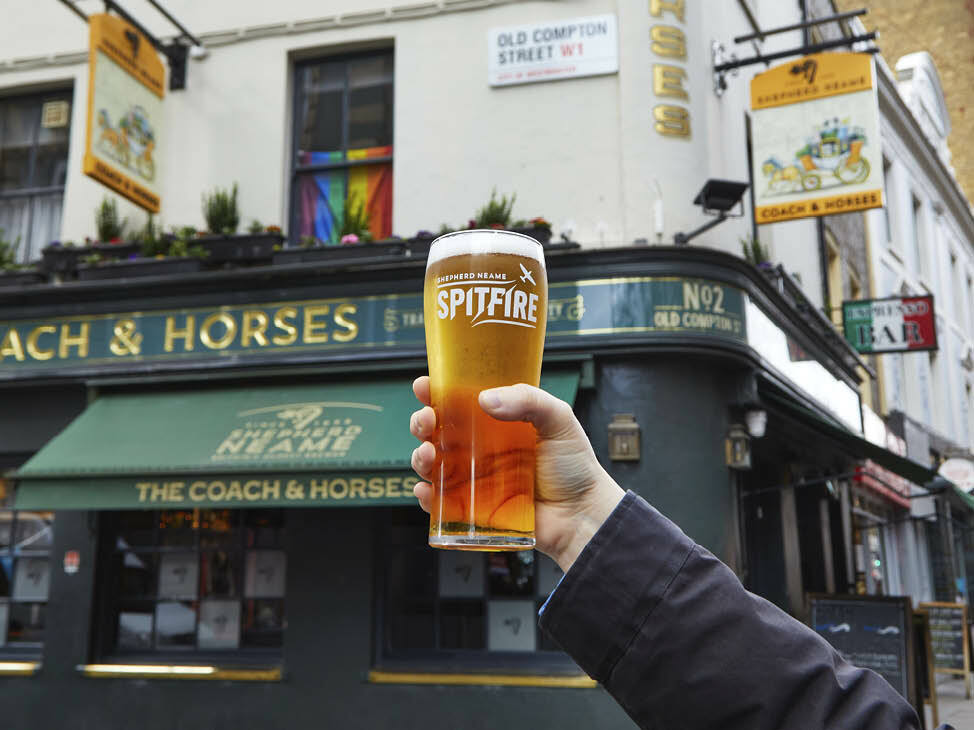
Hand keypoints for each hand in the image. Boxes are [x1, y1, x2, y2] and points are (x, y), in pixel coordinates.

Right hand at [409, 376, 624, 572]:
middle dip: (422, 422)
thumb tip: (485, 399)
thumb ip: (527, 400)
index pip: (459, 401)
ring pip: (433, 465)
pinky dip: (426, 496)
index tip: (424, 386)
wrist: (582, 515)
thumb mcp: (558, 419)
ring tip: (429, 456)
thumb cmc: (574, 467)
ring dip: (420, 457)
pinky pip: (440, 503)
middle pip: (437, 431)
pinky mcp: (473, 509)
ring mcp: (474, 479)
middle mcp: (480, 448)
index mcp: (497, 423)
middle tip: (427, 422)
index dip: (436, 392)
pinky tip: (428, 490)